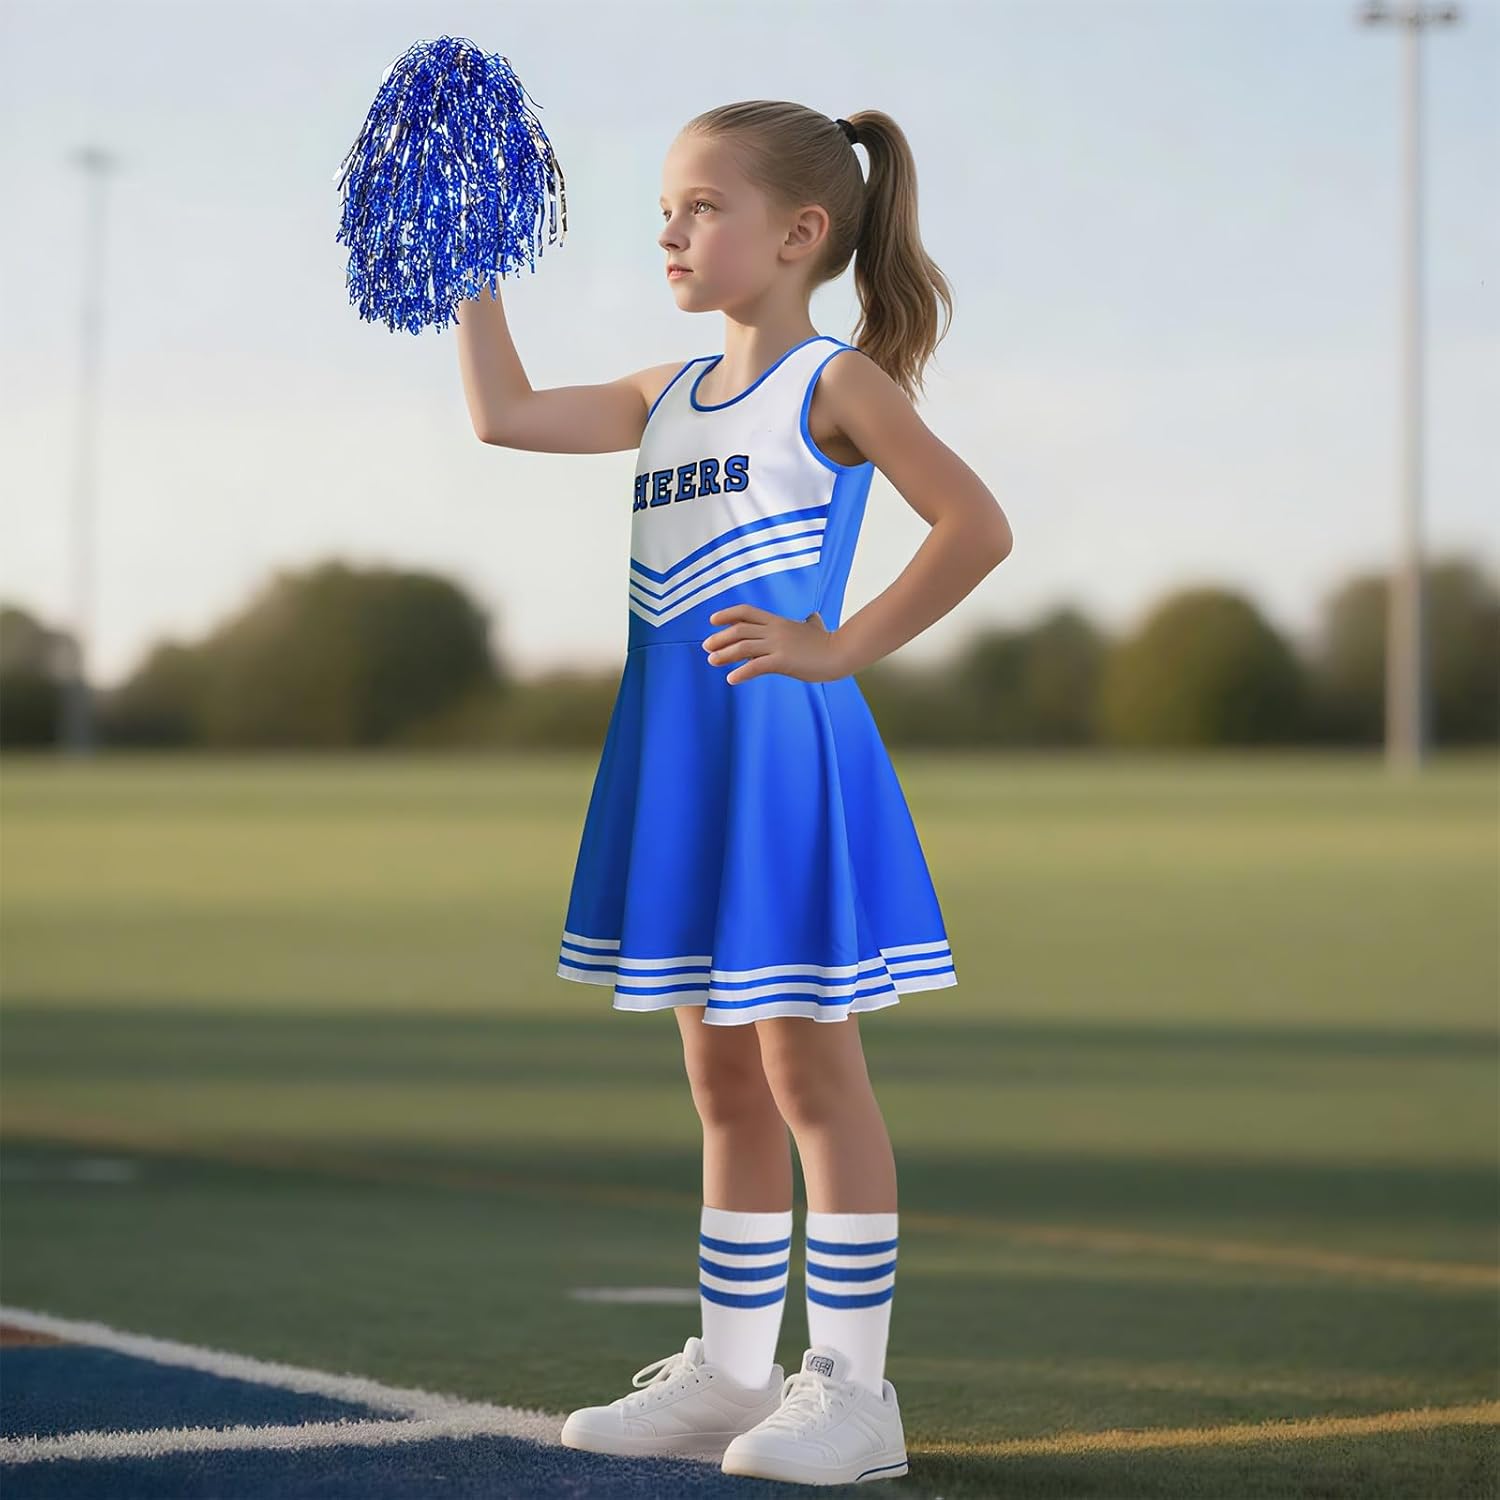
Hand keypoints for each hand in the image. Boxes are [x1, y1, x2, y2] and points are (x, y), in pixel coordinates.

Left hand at [702, 604, 846, 685]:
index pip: (746, 612)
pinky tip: (731, 679)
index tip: (712, 621)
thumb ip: (810, 621)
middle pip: (739, 630)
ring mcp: (778, 645)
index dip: (727, 615)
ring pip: (743, 647)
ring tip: (712, 661)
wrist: (841, 652)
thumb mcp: (816, 626)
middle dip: (720, 638)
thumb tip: (813, 617)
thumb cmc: (828, 642)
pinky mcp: (783, 661)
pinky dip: (741, 672)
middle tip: (706, 648)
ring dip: (724, 655)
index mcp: (778, 621)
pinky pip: (756, 666)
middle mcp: (775, 630)